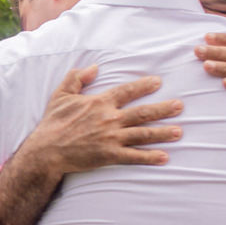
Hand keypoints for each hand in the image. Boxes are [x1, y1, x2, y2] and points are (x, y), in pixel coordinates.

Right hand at [27, 66, 184, 175]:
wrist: (46, 150)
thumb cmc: (52, 122)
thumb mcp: (61, 95)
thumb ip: (77, 78)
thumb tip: (94, 67)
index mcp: (99, 103)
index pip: (126, 91)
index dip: (143, 86)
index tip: (158, 82)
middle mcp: (109, 119)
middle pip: (142, 112)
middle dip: (163, 109)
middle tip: (180, 106)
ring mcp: (110, 138)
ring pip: (142, 134)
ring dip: (162, 133)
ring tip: (179, 131)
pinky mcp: (109, 155)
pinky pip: (133, 156)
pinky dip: (149, 157)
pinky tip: (164, 157)